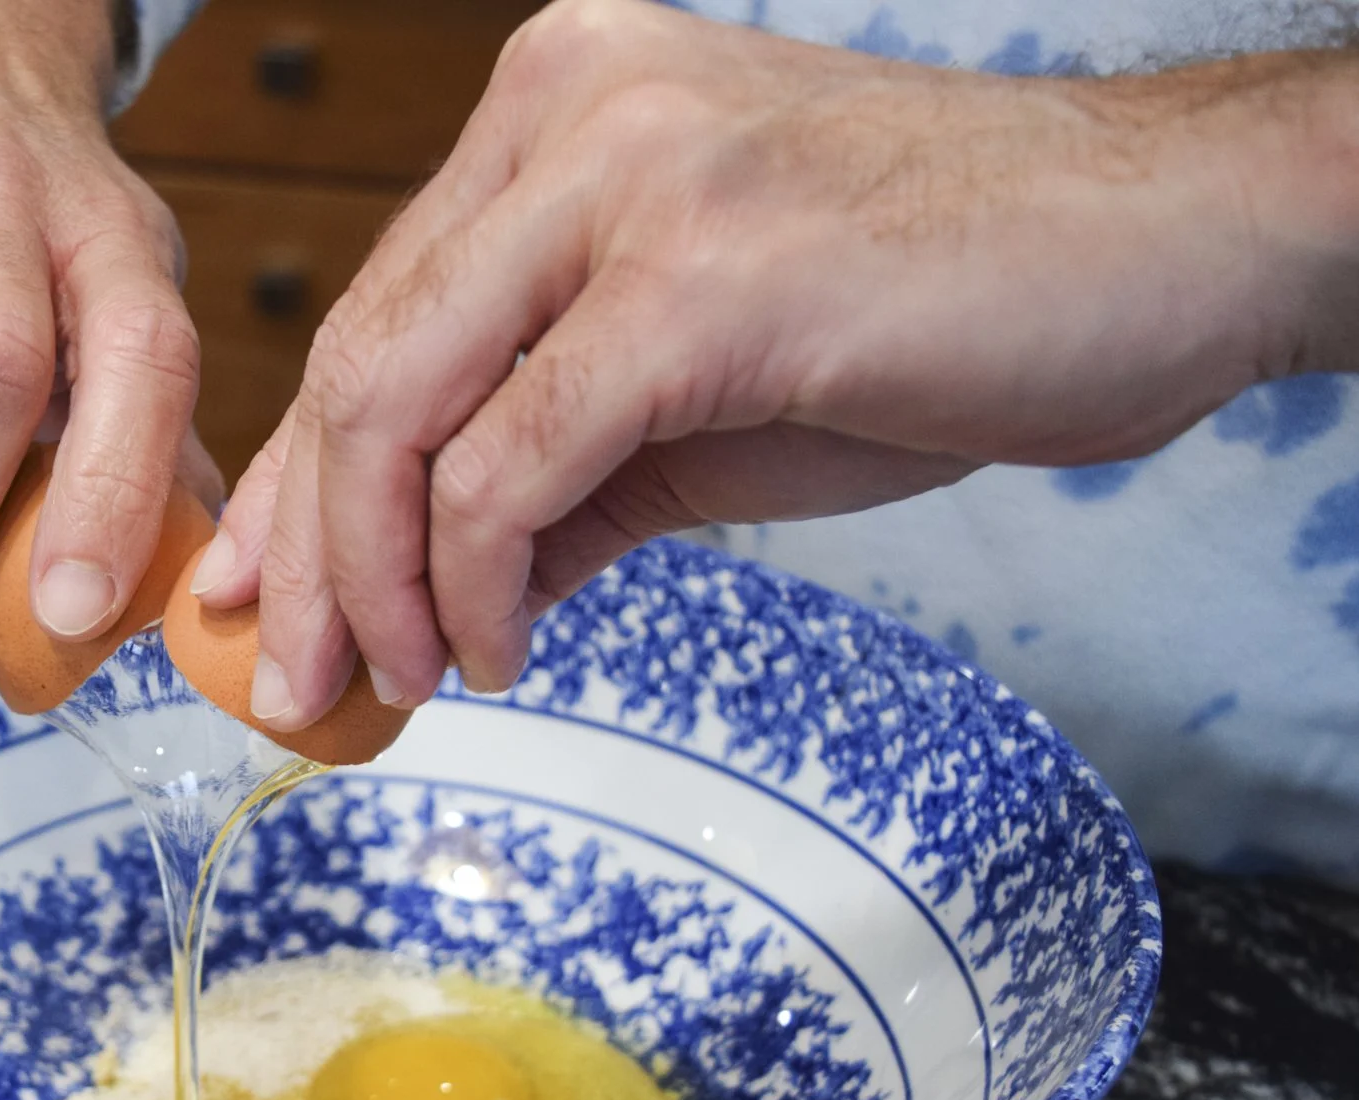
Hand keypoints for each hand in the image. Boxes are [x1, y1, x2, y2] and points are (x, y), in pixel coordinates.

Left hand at [197, 0, 1358, 727]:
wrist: (1159, 253)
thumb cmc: (934, 308)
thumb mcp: (693, 396)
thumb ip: (544, 474)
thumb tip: (418, 599)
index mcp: (556, 107)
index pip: (375, 309)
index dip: (297, 472)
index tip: (250, 593)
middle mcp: (570, 108)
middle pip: (359, 359)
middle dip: (304, 548)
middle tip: (290, 678)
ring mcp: (632, 178)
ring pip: (405, 408)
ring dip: (376, 580)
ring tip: (394, 682)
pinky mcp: (698, 278)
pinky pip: (514, 462)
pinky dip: (477, 580)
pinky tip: (496, 653)